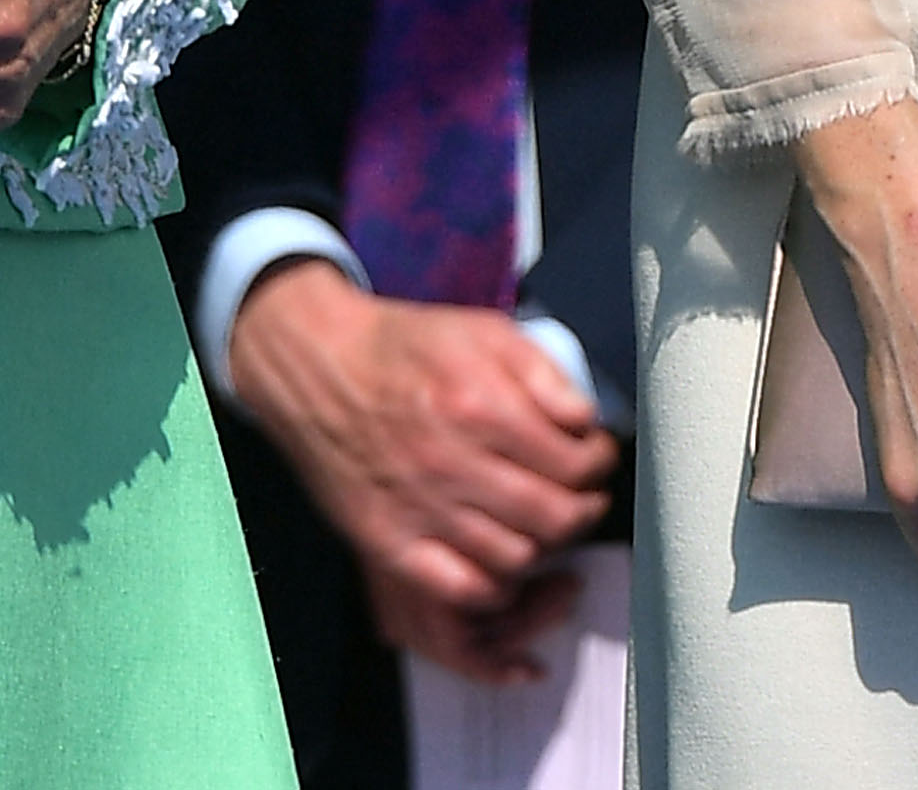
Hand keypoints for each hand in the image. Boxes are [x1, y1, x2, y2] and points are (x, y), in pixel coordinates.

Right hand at [229, 260, 613, 683]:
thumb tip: (585, 420)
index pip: (574, 463)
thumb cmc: (403, 349)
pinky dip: (495, 583)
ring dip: (546, 545)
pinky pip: (462, 587)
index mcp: (478, 405)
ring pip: (517, 557)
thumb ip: (542, 372)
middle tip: (583, 496)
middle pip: (555, 516)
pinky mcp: (389, 541)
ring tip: (545, 523)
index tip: (596, 456)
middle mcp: (450, 462)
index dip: (600, 462)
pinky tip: (502, 558)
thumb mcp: (481, 330)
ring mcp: (418, 507)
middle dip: (585, 509)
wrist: (317, 369)